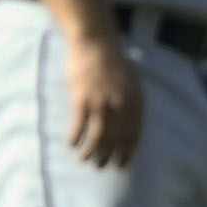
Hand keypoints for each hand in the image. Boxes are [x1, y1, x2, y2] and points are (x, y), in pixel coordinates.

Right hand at [64, 34, 143, 166]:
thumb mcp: (133, 79)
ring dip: (90, 152)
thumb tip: (130, 122)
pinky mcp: (81, 98)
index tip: (122, 164)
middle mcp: (120, 105)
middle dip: (108, 157)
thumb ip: (132, 100)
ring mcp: (101, 102)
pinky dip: (74, 138)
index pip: (134, 135)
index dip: (127, 152)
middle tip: (101, 166)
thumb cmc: (113, 58)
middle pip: (115, 140)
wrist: (95, 40)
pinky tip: (71, 145)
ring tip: (85, 160)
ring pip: (97, 137)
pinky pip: (78, 126)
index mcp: (135, 101)